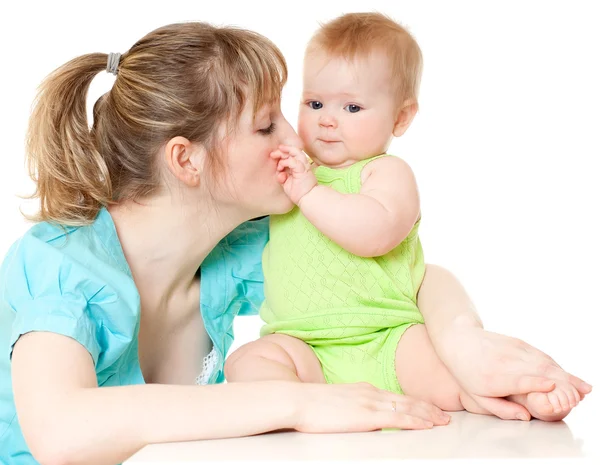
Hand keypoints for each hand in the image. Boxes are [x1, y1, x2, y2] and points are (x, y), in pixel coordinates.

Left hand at [271, 145, 316, 204]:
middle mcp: (302, 164)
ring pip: (296, 152)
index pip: (292, 155)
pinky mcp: (303, 170)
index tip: (273, 155)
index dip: (283, 153)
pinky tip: (281, 166)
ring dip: (285, 152)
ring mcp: (303, 166)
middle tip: (273, 154)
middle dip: (282, 150)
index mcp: (299, 166)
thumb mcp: (287, 184)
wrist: (307, 199)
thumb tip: (280, 174)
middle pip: (293, 151)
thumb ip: (283, 177)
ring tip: (276, 154)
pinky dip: (285, 162)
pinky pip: (293, 161)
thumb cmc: (299, 193)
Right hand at [292, 382, 450, 431]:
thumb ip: (352, 407)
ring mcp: (370, 403)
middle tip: (444, 415)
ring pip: (407, 407)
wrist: (298, 401)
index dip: (414, 402)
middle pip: (406, 399)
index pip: (395, 396)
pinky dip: (416, 421)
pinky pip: (398, 418)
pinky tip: (427, 425)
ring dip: (428, 414)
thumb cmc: (311, 405)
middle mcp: (370, 393)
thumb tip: (362, 418)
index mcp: (363, 390)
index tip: (428, 408)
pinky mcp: (368, 415)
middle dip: (427, 408)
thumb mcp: (337, 402)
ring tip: (443, 421)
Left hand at [437, 326, 591, 418]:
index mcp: (495, 377)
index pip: (519, 379)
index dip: (536, 382)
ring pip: (544, 362)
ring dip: (565, 375)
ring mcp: (514, 350)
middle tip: (582, 395)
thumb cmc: (466, 373)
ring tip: (584, 388)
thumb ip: (502, 409)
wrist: (459, 339)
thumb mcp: (477, 396)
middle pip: (538, 371)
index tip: (553, 387)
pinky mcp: (520, 343)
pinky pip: (541, 355)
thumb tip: (527, 417)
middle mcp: (507, 361)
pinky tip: (569, 376)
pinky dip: (557, 365)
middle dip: (562, 382)